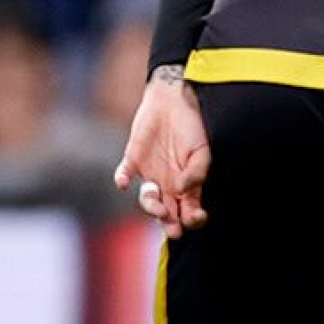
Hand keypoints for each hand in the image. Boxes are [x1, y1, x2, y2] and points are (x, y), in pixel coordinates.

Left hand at [115, 69, 210, 240]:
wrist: (173, 100)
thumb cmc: (191, 127)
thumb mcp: (202, 150)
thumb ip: (197, 172)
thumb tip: (183, 189)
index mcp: (187, 186)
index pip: (189, 213)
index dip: (192, 220)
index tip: (195, 217)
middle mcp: (168, 186)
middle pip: (167, 214)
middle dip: (169, 223)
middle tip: (171, 220)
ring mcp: (150, 175)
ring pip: (147, 201)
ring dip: (150, 206)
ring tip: (155, 200)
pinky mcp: (133, 161)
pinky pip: (124, 175)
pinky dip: (121, 179)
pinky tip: (123, 182)